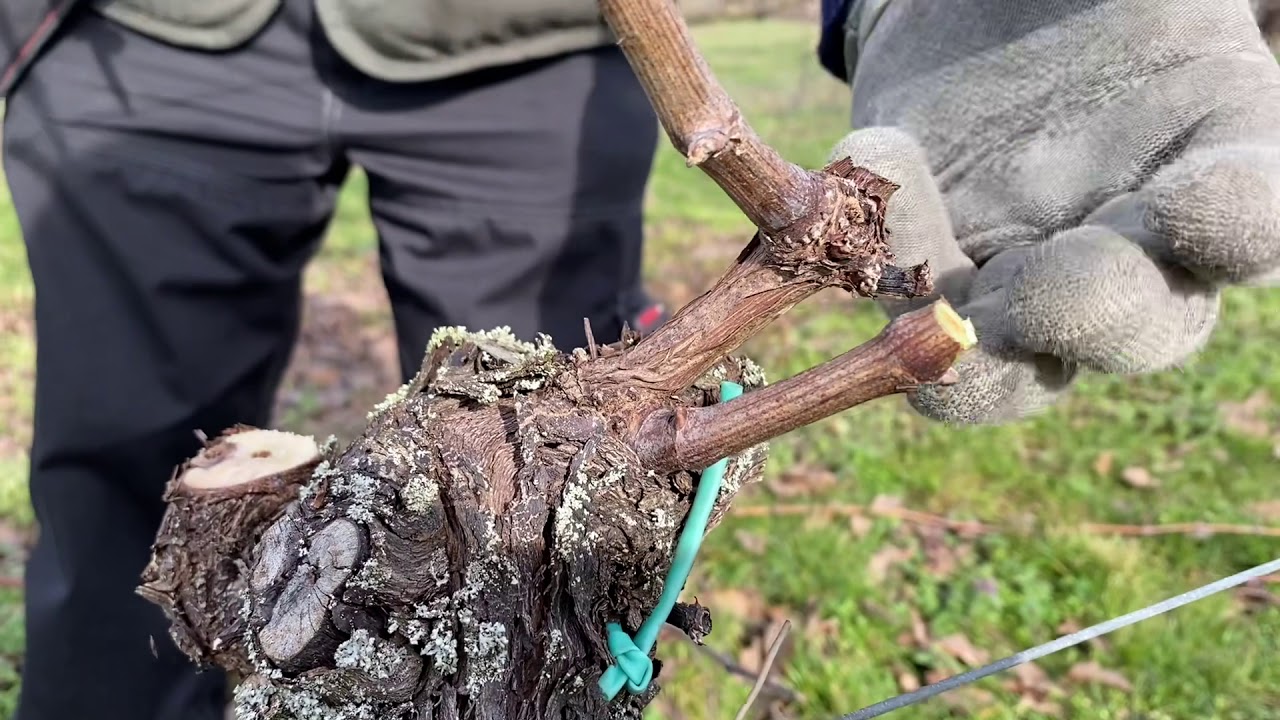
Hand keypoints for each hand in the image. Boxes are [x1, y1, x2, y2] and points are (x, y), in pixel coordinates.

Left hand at [828, 0, 1279, 423]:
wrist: (973, 4)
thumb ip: (1143, 15)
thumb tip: (1181, 4)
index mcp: (1216, 157)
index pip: (1249, 221)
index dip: (1229, 226)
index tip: (1188, 201)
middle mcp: (1134, 245)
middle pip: (1143, 327)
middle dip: (1096, 313)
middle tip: (1046, 283)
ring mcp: (1028, 277)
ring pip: (1024, 369)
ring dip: (987, 360)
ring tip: (944, 314)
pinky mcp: (933, 277)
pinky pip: (912, 309)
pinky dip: (887, 272)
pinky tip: (871, 186)